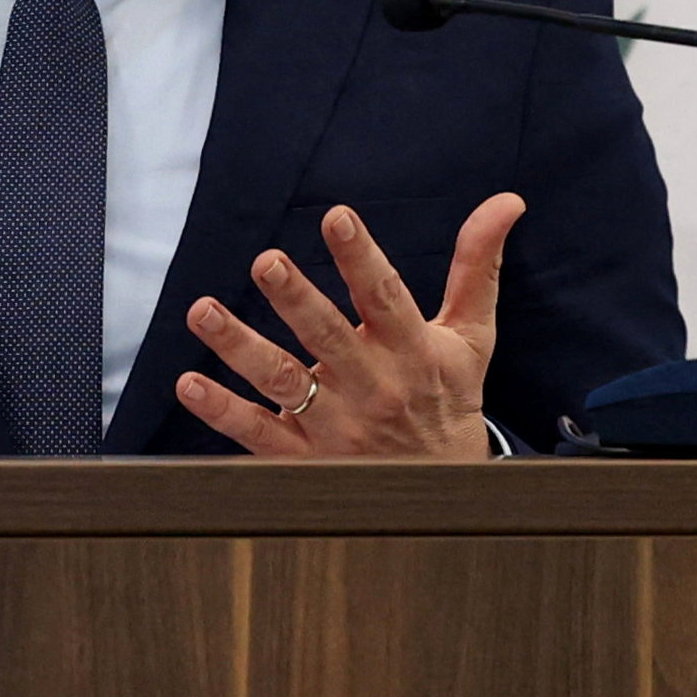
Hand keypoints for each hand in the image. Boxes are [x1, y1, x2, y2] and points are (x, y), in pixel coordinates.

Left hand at [176, 195, 522, 460]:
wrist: (444, 495)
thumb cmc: (448, 398)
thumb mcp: (471, 336)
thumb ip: (477, 268)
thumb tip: (506, 202)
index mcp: (412, 351)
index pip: (386, 298)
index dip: (362, 258)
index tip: (337, 217)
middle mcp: (372, 386)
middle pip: (328, 338)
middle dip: (296, 299)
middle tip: (266, 262)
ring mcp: (334, 425)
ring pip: (282, 383)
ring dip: (240, 347)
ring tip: (203, 312)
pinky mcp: (303, 457)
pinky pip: (257, 433)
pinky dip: (222, 411)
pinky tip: (190, 383)